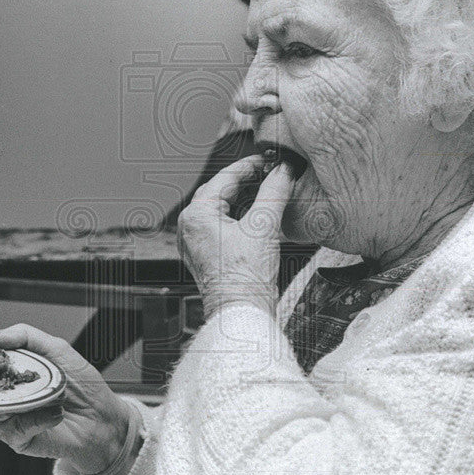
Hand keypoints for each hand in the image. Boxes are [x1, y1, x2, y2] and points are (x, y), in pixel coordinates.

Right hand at [0, 324, 134, 474]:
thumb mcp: (57, 349)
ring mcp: (12, 418)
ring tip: (48, 396)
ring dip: (23, 401)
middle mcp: (10, 395)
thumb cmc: (84, 386)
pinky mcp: (18, 439)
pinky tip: (54, 414)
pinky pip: (13, 429)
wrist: (103, 418)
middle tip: (18, 375)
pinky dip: (35, 420)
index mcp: (15, 371)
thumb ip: (25, 336)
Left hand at [177, 154, 293, 318]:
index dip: (251, 165)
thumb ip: (274, 193)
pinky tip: (260, 216)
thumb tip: (283, 171)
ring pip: (222, 208)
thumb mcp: (263, 228)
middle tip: (272, 173)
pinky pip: (223, 225)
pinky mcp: (207, 255)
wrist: (243, 315)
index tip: (271, 159)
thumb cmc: (245, 280)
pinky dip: (241, 216)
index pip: (225, 177)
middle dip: (247, 181)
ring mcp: (197, 242)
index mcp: (196, 215)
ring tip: (269, 191)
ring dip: (245, 199)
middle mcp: (190, 227)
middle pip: (221, 191)